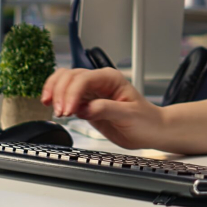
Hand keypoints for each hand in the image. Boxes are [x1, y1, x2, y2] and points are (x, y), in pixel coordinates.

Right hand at [41, 68, 163, 149]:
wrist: (151, 130)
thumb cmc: (146, 120)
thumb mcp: (129, 115)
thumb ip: (106, 109)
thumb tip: (85, 109)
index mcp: (111, 79)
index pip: (84, 79)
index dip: (72, 93)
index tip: (68, 111)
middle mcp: (99, 81)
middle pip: (69, 76)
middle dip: (60, 93)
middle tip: (60, 113)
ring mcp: (91, 91)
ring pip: (64, 81)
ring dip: (55, 93)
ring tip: (56, 111)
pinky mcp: (86, 103)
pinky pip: (66, 95)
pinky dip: (57, 99)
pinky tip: (57, 109)